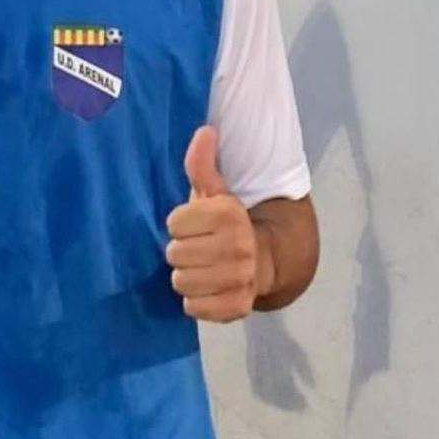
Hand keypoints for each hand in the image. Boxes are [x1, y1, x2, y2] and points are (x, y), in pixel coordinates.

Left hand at [166, 125, 257, 322]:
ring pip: (181, 282)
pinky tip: (207, 289)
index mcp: (228, 214)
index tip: (195, 225)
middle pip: (174, 255)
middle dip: (181, 251)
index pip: (173, 224)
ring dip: (186, 276)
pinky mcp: (237, 307)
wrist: (264, 259)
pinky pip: (193, 307)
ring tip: (202, 268)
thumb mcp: (215, 192)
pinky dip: (196, 301)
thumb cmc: (226, 224)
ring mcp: (239, 279)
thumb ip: (202, 164)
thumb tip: (205, 131)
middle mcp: (238, 247)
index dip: (180, 225)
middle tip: (198, 248)